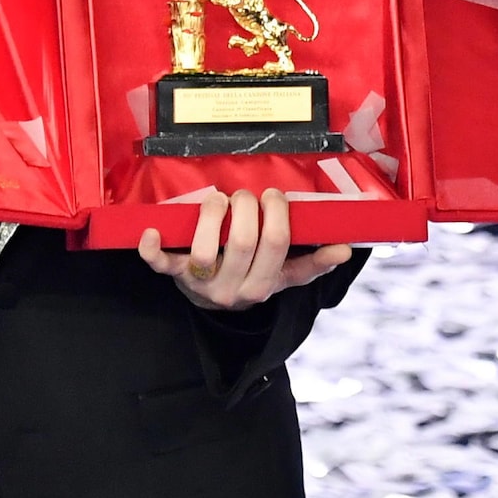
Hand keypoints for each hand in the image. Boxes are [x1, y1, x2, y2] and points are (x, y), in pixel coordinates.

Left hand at [139, 188, 351, 312]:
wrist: (212, 301)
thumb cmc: (252, 275)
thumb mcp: (284, 275)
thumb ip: (312, 263)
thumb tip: (344, 250)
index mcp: (265, 285)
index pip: (278, 246)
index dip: (277, 214)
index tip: (275, 196)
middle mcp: (234, 289)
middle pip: (244, 241)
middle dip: (247, 206)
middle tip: (247, 196)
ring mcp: (202, 284)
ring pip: (206, 251)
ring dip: (212, 215)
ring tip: (218, 200)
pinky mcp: (175, 276)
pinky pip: (161, 264)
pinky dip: (153, 248)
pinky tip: (152, 230)